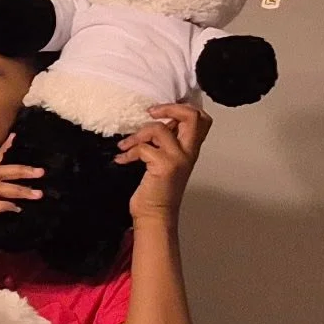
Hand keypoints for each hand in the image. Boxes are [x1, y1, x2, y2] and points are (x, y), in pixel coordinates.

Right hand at [0, 136, 43, 251]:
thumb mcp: (1, 222)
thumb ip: (11, 210)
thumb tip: (34, 202)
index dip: (3, 151)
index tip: (15, 137)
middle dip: (20, 169)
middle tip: (41, 172)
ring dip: (19, 189)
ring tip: (38, 194)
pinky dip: (7, 206)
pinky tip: (19, 211)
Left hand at [120, 102, 210, 224]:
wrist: (155, 215)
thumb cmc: (157, 191)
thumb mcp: (165, 162)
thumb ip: (166, 143)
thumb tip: (155, 124)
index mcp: (190, 149)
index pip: (201, 119)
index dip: (183, 108)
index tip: (160, 111)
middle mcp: (188, 152)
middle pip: (193, 116)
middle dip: (170, 108)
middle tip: (150, 112)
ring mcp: (177, 158)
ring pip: (159, 129)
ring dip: (137, 135)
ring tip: (125, 145)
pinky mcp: (164, 166)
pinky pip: (143, 148)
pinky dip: (128, 152)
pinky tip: (121, 159)